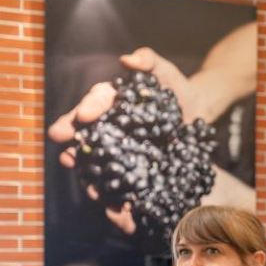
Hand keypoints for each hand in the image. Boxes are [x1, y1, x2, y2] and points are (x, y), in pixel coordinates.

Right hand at [45, 48, 200, 234]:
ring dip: (88, 173)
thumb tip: (128, 59)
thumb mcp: (166, 73)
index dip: (88, 108)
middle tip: (67, 153)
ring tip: (85, 182)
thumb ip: (150, 62)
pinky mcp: (135, 171)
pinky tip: (113, 206)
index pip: (95, 102)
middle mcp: (110, 127)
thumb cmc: (178, 90)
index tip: (83, 115)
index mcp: (111, 102)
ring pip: (98, 162)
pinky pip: (121, 183)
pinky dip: (115, 195)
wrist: (198, 116)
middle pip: (88, 135)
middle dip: (75, 144)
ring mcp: (121, 150)